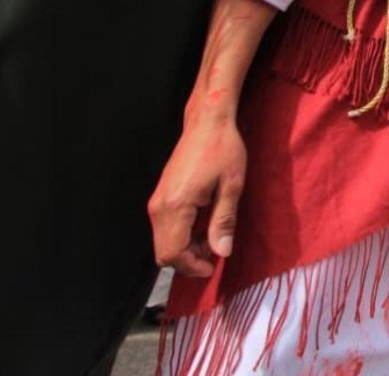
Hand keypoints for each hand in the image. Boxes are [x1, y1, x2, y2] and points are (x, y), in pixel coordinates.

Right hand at [147, 115, 246, 276]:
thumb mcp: (231, 186)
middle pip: (164, 252)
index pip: (173, 253)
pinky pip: (165, 228)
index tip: (214, 265)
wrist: (207, 122)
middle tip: (216, 251)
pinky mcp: (160, 196)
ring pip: (163, 242)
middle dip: (189, 260)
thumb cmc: (223, 149)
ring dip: (186, 248)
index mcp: (176, 205)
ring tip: (213, 236)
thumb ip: (224, 221)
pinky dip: (182, 235)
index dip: (192, 266)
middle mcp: (159, 206)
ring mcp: (157, 200)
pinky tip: (204, 224)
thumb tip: (222, 253)